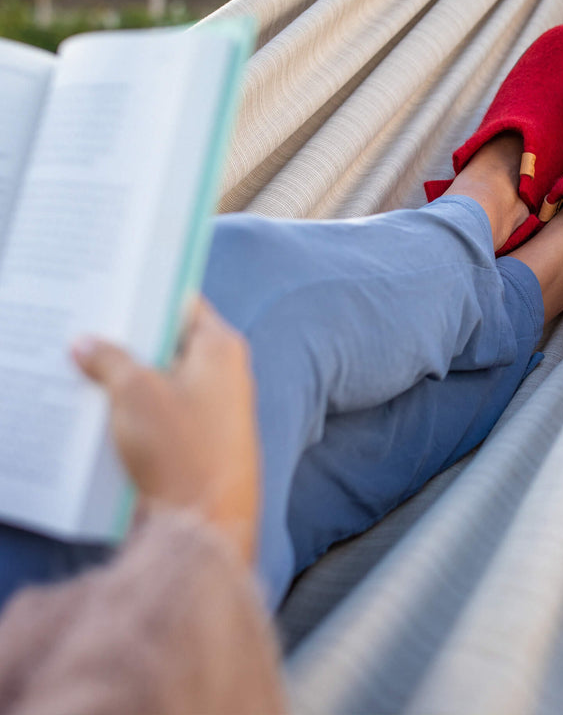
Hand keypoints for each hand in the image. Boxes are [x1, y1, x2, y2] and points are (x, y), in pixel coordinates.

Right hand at [72, 297, 260, 565]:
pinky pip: (167, 409)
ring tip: (83, 367)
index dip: (146, 295)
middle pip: (171, 341)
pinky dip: (139, 406)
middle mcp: (226, 371)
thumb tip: (86, 343)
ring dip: (130, 376)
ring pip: (165, 377)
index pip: (183, 302)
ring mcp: (218, 407)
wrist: (204, 523)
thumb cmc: (180, 449)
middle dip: (130, 339)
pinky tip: (103, 409)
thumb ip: (108, 359)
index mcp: (220, 347)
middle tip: (85, 330)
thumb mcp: (134, 393)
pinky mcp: (204, 438)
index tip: (109, 292)